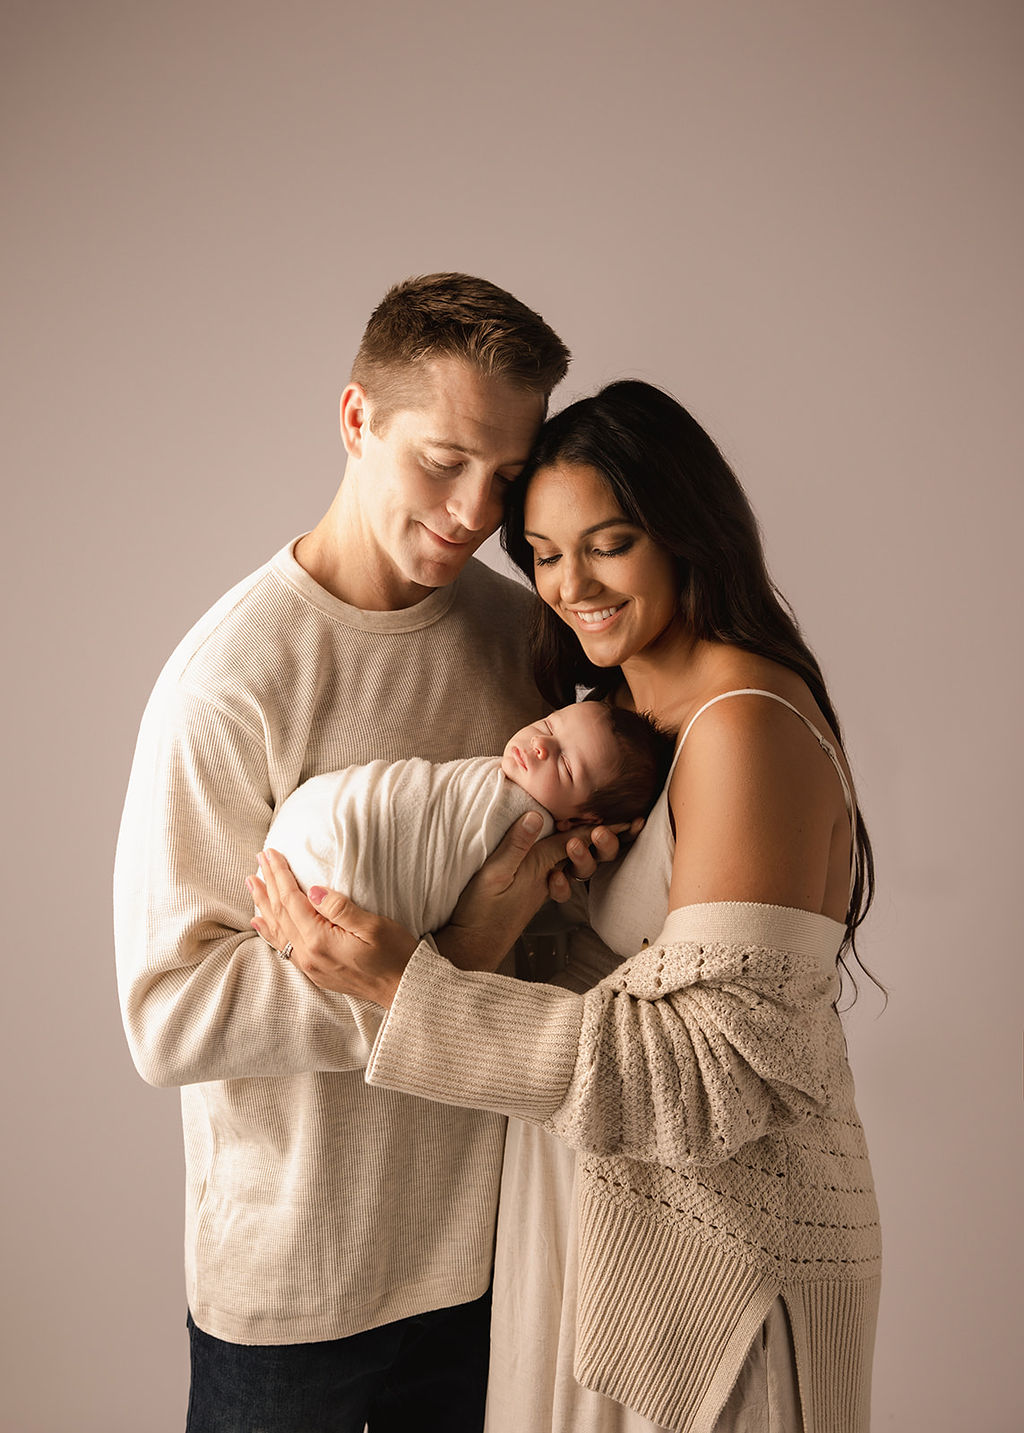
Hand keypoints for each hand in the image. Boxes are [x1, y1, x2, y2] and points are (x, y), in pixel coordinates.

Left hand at [248, 849, 417, 1006]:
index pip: (292, 900)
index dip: (280, 875)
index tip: (271, 853)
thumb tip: (314, 891)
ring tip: (252, 883)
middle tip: (259, 859)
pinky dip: (269, 931)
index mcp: (320, 940)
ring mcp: (309, 965)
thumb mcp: (373, 926)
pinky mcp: (314, 971)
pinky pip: (283, 946)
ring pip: (278, 929)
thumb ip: (340, 908)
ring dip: (263, 904)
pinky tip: (259, 922)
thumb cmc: (395, 955)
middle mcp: (308, 954)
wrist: (403, 989)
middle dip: (268, 883)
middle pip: (280, 912)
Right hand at [436, 812, 634, 970]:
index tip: (628, 820)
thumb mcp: (494, 874)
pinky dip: (567, 857)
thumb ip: (516, 845)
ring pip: (571, 861)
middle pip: (580, 851)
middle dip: (605, 838)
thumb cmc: (480, 912)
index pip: (574, 841)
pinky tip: (566, 852)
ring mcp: (540, 885)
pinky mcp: (531, 892)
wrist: (473, 947)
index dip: (599, 828)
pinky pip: (557, 869)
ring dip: (588, 846)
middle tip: (630, 826)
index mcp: (540, 866)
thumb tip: (537, 815)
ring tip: (603, 833)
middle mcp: (546, 876)